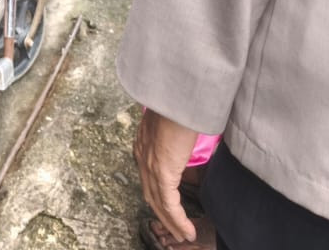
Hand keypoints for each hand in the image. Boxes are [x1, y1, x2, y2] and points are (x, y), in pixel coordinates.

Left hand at [134, 108, 200, 243]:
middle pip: (150, 195)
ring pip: (159, 203)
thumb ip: (172, 131)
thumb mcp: (172, 118)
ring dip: (172, 222)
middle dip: (163, 215)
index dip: (157, 195)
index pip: (148, 177)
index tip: (168, 207)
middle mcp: (142, 156)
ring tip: (183, 235)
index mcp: (143, 144)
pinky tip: (186, 230)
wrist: (175, 93)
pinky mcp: (163, 171)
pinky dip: (178, 220)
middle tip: (175, 229)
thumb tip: (182, 135)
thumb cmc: (177, 100)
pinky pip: (170, 204)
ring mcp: (150, 164)